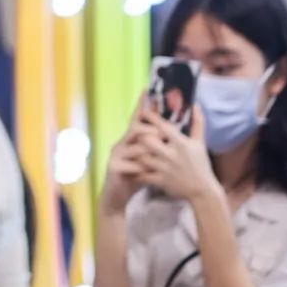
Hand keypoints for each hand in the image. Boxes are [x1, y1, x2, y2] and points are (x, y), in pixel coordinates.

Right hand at [101, 97, 157, 213]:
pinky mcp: (113, 167)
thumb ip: (156, 147)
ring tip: (160, 152)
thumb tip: (172, 134)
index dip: (142, 105)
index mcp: (131, 139)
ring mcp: (116, 154)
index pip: (136, 118)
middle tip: (164, 134)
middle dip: (151, 129)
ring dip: (149, 149)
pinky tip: (150, 170)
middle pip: (136, 128)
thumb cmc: (135, 177)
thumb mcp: (148, 161)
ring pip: (134, 145)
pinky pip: (130, 163)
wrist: (117, 197)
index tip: (147, 89)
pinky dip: (142, 166)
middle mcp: (121, 143)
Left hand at [126, 102, 219, 203]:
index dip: (151, 117)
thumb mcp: (200, 143)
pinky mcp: (160, 181)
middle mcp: (171, 155)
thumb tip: (195, 104)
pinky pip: (143, 174)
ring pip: (142, 157)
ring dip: (136, 152)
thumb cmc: (201, 164)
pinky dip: (137, 170)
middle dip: (140, 136)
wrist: (203, 191)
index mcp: (181, 143)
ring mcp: (165, 169)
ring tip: (133, 148)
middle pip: (148, 141)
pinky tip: (134, 166)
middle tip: (136, 133)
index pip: (163, 126)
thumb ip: (198, 123)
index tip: (144, 112)